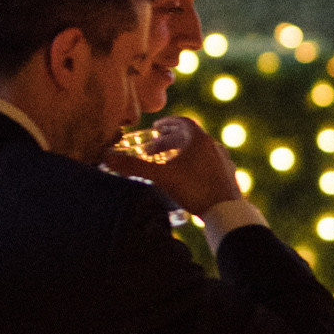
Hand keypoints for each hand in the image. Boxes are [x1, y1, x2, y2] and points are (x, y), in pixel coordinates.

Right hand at [106, 114, 238, 215]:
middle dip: (167, 142)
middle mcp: (214, 146)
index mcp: (200, 140)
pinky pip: (207, 163)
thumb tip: (106, 157)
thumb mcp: (161, 176)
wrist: (227, 210)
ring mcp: (223, 160)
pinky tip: (185, 178)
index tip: (155, 128)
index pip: (182, 123)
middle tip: (150, 151)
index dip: (167, 124)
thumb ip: (134, 166)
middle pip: (189, 138)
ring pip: (198, 151)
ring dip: (180, 153)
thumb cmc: (194, 189)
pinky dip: (192, 164)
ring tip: (165, 163)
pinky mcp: (227, 175)